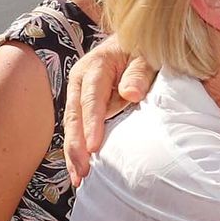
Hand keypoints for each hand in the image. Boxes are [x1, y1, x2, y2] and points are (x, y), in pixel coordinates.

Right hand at [62, 38, 156, 184]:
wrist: (136, 42)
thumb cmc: (144, 50)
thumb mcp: (147, 56)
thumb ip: (139, 73)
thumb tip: (130, 94)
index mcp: (95, 66)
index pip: (91, 98)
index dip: (91, 123)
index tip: (93, 147)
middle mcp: (80, 81)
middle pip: (74, 116)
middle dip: (76, 146)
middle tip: (82, 172)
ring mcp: (79, 94)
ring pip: (72, 126)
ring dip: (74, 153)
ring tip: (79, 178)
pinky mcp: (84, 105)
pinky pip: (78, 129)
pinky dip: (78, 149)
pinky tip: (80, 169)